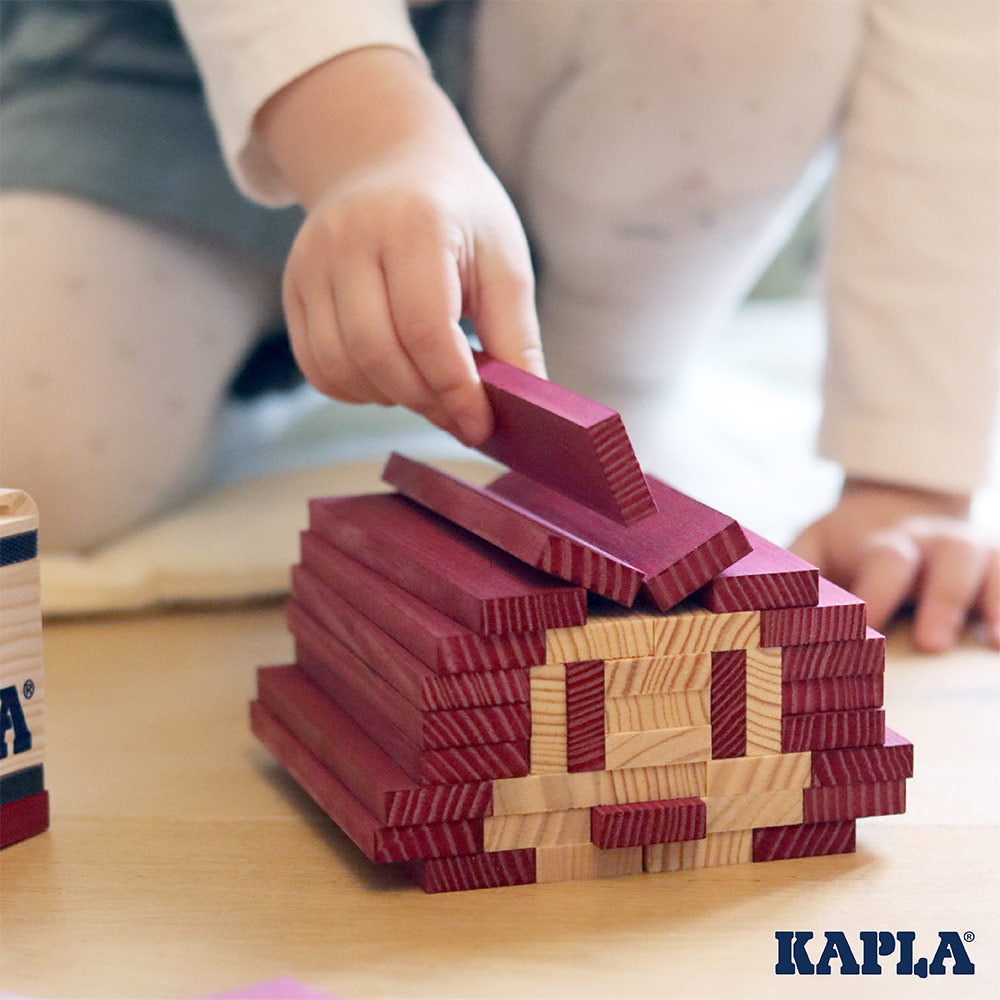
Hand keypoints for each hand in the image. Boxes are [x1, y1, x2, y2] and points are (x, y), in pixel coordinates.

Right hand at [256, 47, 543, 445]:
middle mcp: (349, 238)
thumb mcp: (504, 263)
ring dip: (390, 398)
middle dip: (425, 400)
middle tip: (458, 415)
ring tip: (427, 390)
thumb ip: (515, 337)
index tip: (480, 425)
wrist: (392, 164)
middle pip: (377, 353)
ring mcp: (310, 263)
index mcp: (413, 224)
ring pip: (340, 366)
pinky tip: (391, 380)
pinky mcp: (293, 288)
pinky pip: (316, 366)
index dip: (455, 389)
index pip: (426, 328)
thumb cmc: (461, 218)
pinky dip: (356, 391)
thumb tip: (530, 409)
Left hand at [791, 478, 998, 651]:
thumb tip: (755, 598)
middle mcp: (934, 542)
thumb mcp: (816, 545)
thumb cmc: (850, 544)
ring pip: (989, 564)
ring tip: (996, 643)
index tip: (866, 628)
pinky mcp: (998, 564)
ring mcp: (973, 551)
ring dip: (994, 601)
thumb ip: (796, 570)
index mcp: (885, 542)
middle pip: (947, 558)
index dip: (877, 593)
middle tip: (932, 645)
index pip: (885, 561)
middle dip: (941, 600)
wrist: (900, 502)